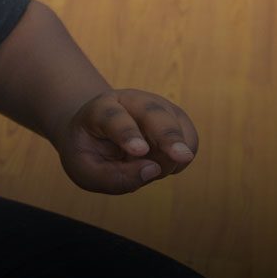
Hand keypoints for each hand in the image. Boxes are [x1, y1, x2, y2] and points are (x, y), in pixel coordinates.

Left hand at [57, 88, 197, 193]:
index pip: (113, 118)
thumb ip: (113, 177)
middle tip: (182, 156)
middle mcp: (130, 100)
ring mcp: (157, 105)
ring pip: (175, 130)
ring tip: (145, 168)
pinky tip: (159, 163)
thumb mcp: (87, 171)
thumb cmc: (89, 153)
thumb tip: (153, 170)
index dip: (127, 134)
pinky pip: (189, 141)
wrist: (98, 133)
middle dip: (168, 135)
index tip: (140, 151)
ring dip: (168, 159)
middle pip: (153, 114)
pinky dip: (179, 160)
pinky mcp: (176, 117)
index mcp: (99, 109)